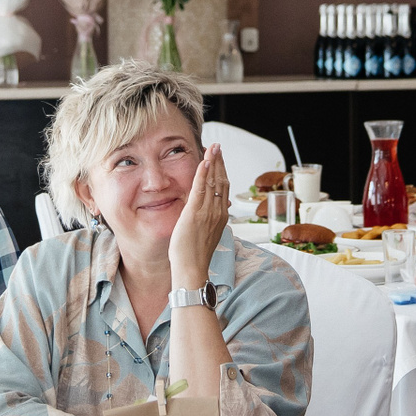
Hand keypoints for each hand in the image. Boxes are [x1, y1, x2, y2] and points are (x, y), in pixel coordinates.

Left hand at [169, 142, 228, 284]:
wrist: (192, 268)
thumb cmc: (195, 255)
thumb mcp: (206, 233)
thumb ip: (210, 219)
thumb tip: (212, 210)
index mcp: (220, 216)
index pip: (223, 187)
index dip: (221, 171)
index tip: (218, 158)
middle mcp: (217, 211)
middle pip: (221, 181)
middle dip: (219, 162)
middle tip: (217, 146)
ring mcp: (207, 212)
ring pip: (213, 182)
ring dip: (213, 162)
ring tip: (213, 148)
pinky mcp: (194, 213)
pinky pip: (201, 189)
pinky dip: (204, 174)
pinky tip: (205, 162)